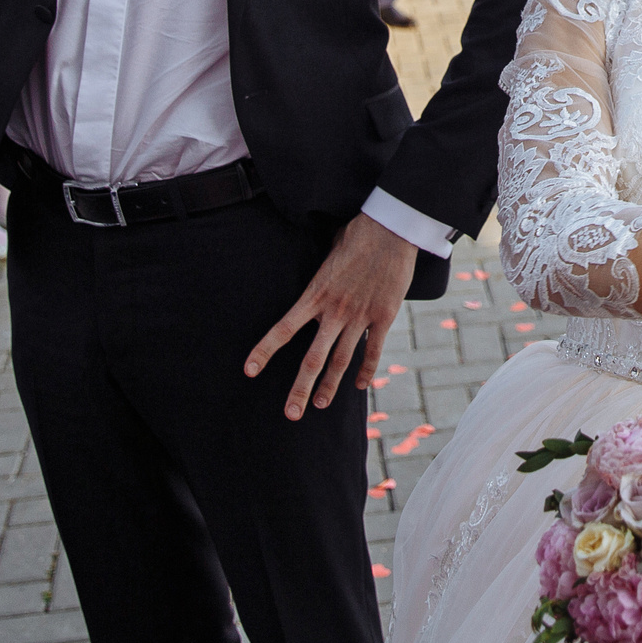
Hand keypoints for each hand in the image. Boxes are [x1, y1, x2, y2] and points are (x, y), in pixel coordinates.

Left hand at [243, 212, 418, 417]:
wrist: (392, 228)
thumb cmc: (357, 233)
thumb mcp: (328, 251)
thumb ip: (320, 274)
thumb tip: (316, 278)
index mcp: (315, 294)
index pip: (283, 328)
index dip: (264, 351)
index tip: (249, 370)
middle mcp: (335, 311)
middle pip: (313, 359)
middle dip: (300, 389)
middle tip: (290, 414)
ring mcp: (360, 316)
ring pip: (341, 360)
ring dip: (330, 386)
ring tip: (321, 405)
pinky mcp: (383, 316)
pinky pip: (373, 350)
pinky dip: (366, 370)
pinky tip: (359, 386)